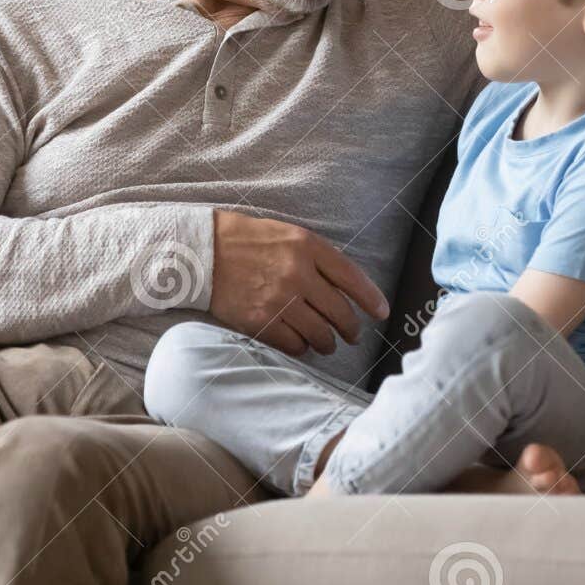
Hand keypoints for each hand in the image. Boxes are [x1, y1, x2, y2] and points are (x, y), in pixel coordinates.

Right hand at [209, 210, 389, 356]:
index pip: (352, 278)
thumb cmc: (248, 241)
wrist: (203, 251)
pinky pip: (295, 345)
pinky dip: (302, 348)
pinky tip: (301, 344)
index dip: (371, 300)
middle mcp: (298, 273)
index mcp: (308, 247)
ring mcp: (280, 299)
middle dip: (351, 329)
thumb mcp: (289, 235)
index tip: (381, 313)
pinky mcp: (261, 321)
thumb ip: (318, 258)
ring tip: (327, 343)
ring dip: (328, 343)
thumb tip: (346, 289)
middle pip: (340, 312)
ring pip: (320, 334)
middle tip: (352, 335)